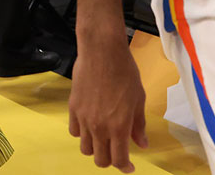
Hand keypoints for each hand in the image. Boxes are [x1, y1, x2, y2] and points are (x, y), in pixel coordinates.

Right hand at [68, 30, 148, 170]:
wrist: (102, 52)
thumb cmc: (125, 73)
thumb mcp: (138, 99)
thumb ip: (138, 125)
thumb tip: (141, 144)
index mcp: (119, 126)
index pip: (119, 159)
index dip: (125, 167)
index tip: (129, 167)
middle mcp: (99, 126)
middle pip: (100, 159)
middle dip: (110, 161)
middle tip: (117, 153)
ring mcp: (83, 118)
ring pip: (85, 148)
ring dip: (95, 148)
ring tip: (103, 140)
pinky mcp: (73, 108)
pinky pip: (74, 131)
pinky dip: (83, 134)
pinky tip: (90, 125)